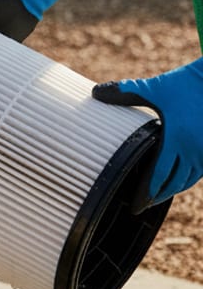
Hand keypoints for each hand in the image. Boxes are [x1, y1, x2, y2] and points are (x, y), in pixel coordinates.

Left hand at [93, 57, 202, 206]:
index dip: (146, 193)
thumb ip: (125, 92)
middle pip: (176, 183)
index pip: (159, 176)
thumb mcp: (155, 88)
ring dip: (175, 188)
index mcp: (177, 140)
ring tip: (157, 194)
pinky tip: (178, 178)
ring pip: (191, 179)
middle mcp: (196, 150)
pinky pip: (202, 170)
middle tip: (143, 204)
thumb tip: (95, 92)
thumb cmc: (187, 82)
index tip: (136, 206)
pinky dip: (188, 176)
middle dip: (158, 195)